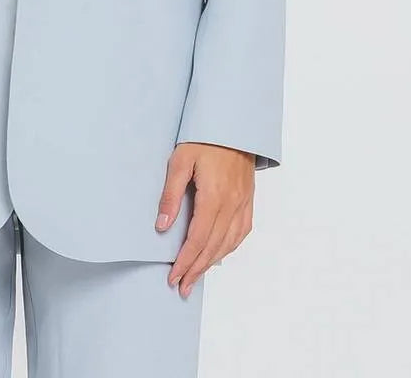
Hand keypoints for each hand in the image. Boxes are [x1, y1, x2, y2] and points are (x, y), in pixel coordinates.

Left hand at [155, 142, 254, 296]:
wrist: (234, 123)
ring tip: (197, 277)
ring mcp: (243, 203)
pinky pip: (242, 231)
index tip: (173, 276)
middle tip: (182, 287)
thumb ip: (171, 194)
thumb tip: (162, 226)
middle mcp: (232, 204)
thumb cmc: (204, 138)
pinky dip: (230, 247)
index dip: (185, 261)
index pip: (197, 239)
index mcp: (214, 196)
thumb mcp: (180, 161)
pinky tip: (220, 254)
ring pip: (228, 243)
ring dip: (212, 263)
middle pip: (213, 247)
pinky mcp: (248, 199)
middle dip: (196, 269)